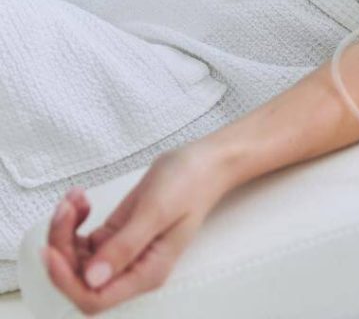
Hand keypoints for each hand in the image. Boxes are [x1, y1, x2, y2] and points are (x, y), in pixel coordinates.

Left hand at [40, 147, 226, 314]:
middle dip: (63, 246)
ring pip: (76, 259)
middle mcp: (132, 269)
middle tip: (66, 208)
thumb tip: (92, 279)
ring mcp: (122, 253)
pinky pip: (83, 240)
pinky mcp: (117, 235)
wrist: (204, 161)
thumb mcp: (157, 211)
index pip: (95, 298)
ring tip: (74, 199)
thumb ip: (125, 246)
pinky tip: (81, 198)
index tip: (52, 250)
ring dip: (65, 231)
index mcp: (146, 273)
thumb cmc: (190, 183)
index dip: (68, 281)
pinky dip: (74, 220)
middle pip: (79, 278)